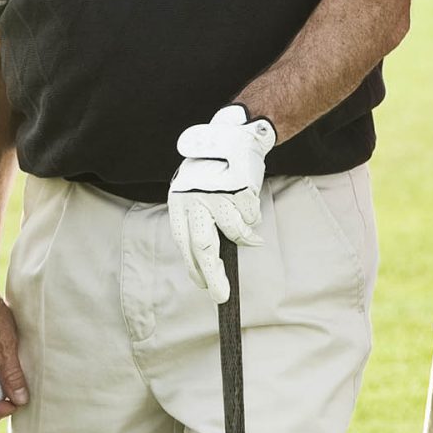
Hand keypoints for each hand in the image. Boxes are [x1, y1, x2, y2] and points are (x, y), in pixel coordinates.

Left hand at [167, 104, 274, 302]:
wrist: (231, 137)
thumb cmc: (211, 173)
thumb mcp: (193, 194)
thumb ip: (198, 223)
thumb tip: (206, 262)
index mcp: (179, 201)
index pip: (184, 242)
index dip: (194, 267)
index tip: (204, 285)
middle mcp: (196, 199)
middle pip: (204, 246)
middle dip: (213, 275)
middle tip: (220, 295)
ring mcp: (219, 194)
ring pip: (235, 232)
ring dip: (244, 234)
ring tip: (244, 221)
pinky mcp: (240, 189)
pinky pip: (251, 216)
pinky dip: (253, 215)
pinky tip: (247, 198)